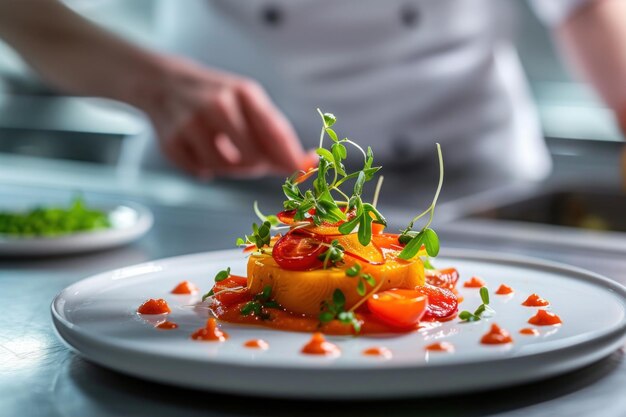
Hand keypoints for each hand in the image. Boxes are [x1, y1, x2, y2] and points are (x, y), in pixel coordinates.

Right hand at [140, 56, 309, 177]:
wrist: (163, 82)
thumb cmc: (215, 96)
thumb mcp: (246, 100)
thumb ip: (271, 131)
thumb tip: (300, 166)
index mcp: (243, 92)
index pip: (275, 130)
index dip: (291, 156)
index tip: (305, 170)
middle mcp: (218, 105)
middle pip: (253, 157)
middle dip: (258, 165)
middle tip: (255, 161)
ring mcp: (192, 123)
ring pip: (227, 168)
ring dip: (232, 168)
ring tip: (224, 150)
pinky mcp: (172, 142)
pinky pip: (203, 172)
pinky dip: (206, 169)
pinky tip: (201, 150)